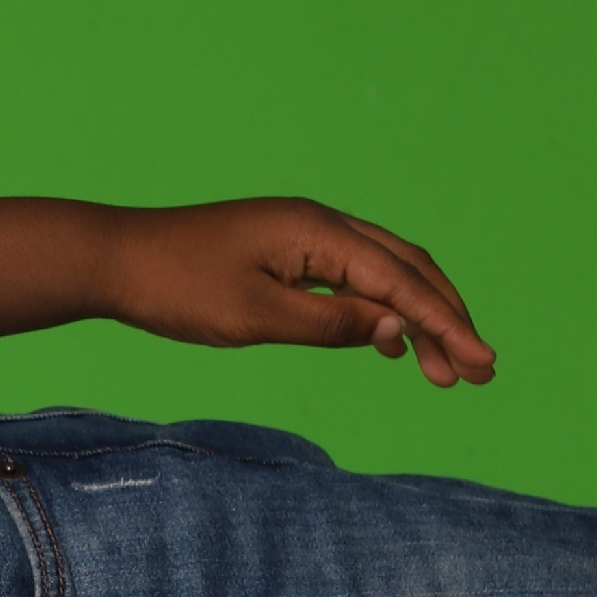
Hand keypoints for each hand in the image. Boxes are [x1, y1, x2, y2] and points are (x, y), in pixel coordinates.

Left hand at [99, 199, 495, 387]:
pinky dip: (379, 308)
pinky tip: (387, 342)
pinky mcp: (285, 251)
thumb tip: (395, 326)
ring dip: (416, 317)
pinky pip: (351, 277)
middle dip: (447, 319)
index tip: (484, 362)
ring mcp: (303, 235)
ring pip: (383, 272)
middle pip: (408, 269)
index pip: (402, 281)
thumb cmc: (176, 287)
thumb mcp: (256, 316)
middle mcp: (321, 224)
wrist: (113, 259)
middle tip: (479, 371)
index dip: (447, 325)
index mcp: (319, 232)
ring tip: (441, 372)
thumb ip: (330, 323)